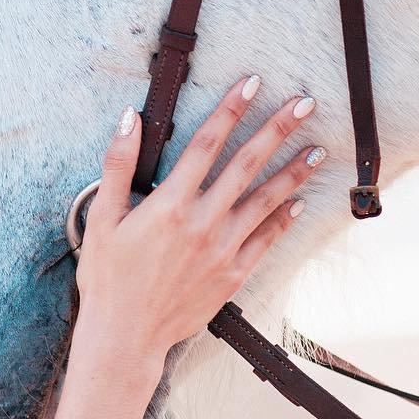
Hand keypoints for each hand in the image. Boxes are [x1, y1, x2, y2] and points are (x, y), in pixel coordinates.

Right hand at [72, 75, 324, 374]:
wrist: (126, 335)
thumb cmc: (108, 276)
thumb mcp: (100, 217)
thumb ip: (117, 165)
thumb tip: (129, 118)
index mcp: (169, 203)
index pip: (206, 144)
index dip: (230, 110)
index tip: (252, 83)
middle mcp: (202, 222)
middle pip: (246, 164)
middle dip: (277, 129)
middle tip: (304, 102)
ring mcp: (222, 249)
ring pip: (266, 200)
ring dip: (294, 171)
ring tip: (318, 148)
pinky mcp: (233, 274)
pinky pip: (265, 239)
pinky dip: (284, 218)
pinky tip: (300, 201)